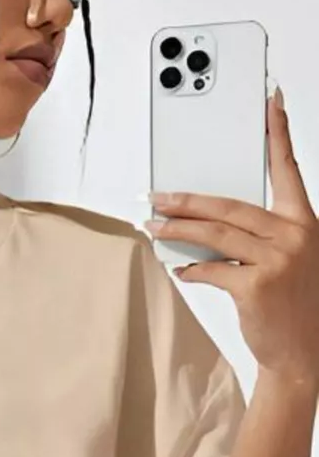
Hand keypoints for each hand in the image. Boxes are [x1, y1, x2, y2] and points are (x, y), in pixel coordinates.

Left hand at [145, 87, 318, 389]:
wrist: (300, 353)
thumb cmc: (290, 306)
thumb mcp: (284, 262)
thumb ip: (255, 238)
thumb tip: (205, 226)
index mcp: (303, 224)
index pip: (289, 170)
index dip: (278, 134)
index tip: (271, 103)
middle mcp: (294, 236)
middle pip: (231, 206)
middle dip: (188, 201)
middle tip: (158, 196)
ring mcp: (276, 260)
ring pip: (215, 234)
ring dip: (178, 230)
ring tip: (153, 226)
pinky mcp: (256, 286)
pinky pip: (212, 269)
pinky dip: (192, 269)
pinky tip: (181, 269)